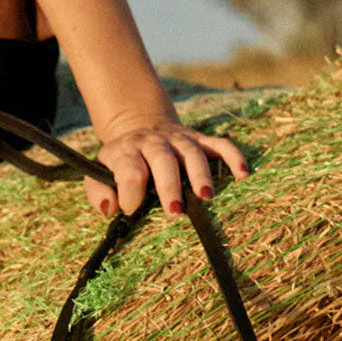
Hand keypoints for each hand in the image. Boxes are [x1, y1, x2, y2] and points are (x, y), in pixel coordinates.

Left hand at [84, 119, 251, 218]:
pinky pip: (219, 144)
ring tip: (205, 198)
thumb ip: (98, 192)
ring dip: (200, 174)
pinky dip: (233, 156)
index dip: (130, 192)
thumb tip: (111, 210)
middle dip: (169, 186)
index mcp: (127, 153)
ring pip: (192, 153)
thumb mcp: (99, 174)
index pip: (129, 170)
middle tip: (175, 213)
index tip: (132, 209)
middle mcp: (154, 143)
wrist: (138, 127)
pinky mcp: (199, 139)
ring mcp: (179, 140)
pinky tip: (243, 174)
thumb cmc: (120, 163)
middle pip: (162, 161)